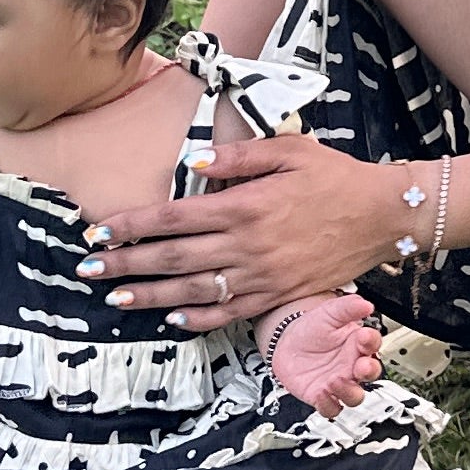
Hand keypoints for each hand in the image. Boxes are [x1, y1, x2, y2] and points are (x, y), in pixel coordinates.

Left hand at [83, 128, 402, 329]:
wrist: (382, 216)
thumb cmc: (333, 177)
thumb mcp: (287, 150)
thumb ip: (236, 157)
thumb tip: (190, 165)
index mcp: (244, 206)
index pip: (172, 218)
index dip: (131, 226)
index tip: (98, 232)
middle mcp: (248, 245)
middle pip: (173, 258)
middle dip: (125, 265)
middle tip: (87, 271)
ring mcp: (262, 276)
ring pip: (194, 291)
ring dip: (150, 295)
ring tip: (115, 299)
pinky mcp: (278, 296)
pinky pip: (231, 313)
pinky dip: (198, 318)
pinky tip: (171, 317)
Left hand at [261, 291, 383, 413]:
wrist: (286, 343)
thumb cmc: (312, 329)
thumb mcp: (329, 312)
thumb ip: (348, 308)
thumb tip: (366, 304)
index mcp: (358, 344)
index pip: (373, 344)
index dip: (371, 341)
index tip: (364, 336)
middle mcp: (352, 366)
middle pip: (370, 374)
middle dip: (369, 371)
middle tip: (361, 366)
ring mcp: (339, 382)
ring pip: (354, 396)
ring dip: (349, 391)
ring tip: (337, 380)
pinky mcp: (322, 395)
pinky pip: (331, 407)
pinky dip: (328, 404)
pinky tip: (321, 393)